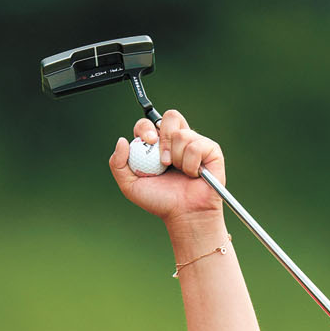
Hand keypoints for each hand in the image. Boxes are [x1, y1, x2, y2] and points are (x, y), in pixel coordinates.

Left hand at [108, 110, 225, 225]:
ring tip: (179, 172)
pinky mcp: (210, 150)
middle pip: (171, 116)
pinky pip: (198, 146)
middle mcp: (176, 140)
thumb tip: (122, 140)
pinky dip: (191, 164)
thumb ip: (118, 164)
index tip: (148, 142)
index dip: (146, 128)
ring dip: (177, 157)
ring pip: (183, 133)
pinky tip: (193, 174)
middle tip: (163, 160)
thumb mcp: (130, 185)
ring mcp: (194, 143)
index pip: (148, 123)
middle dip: (164, 136)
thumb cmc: (159, 201)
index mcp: (156, 145)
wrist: (183, 214)